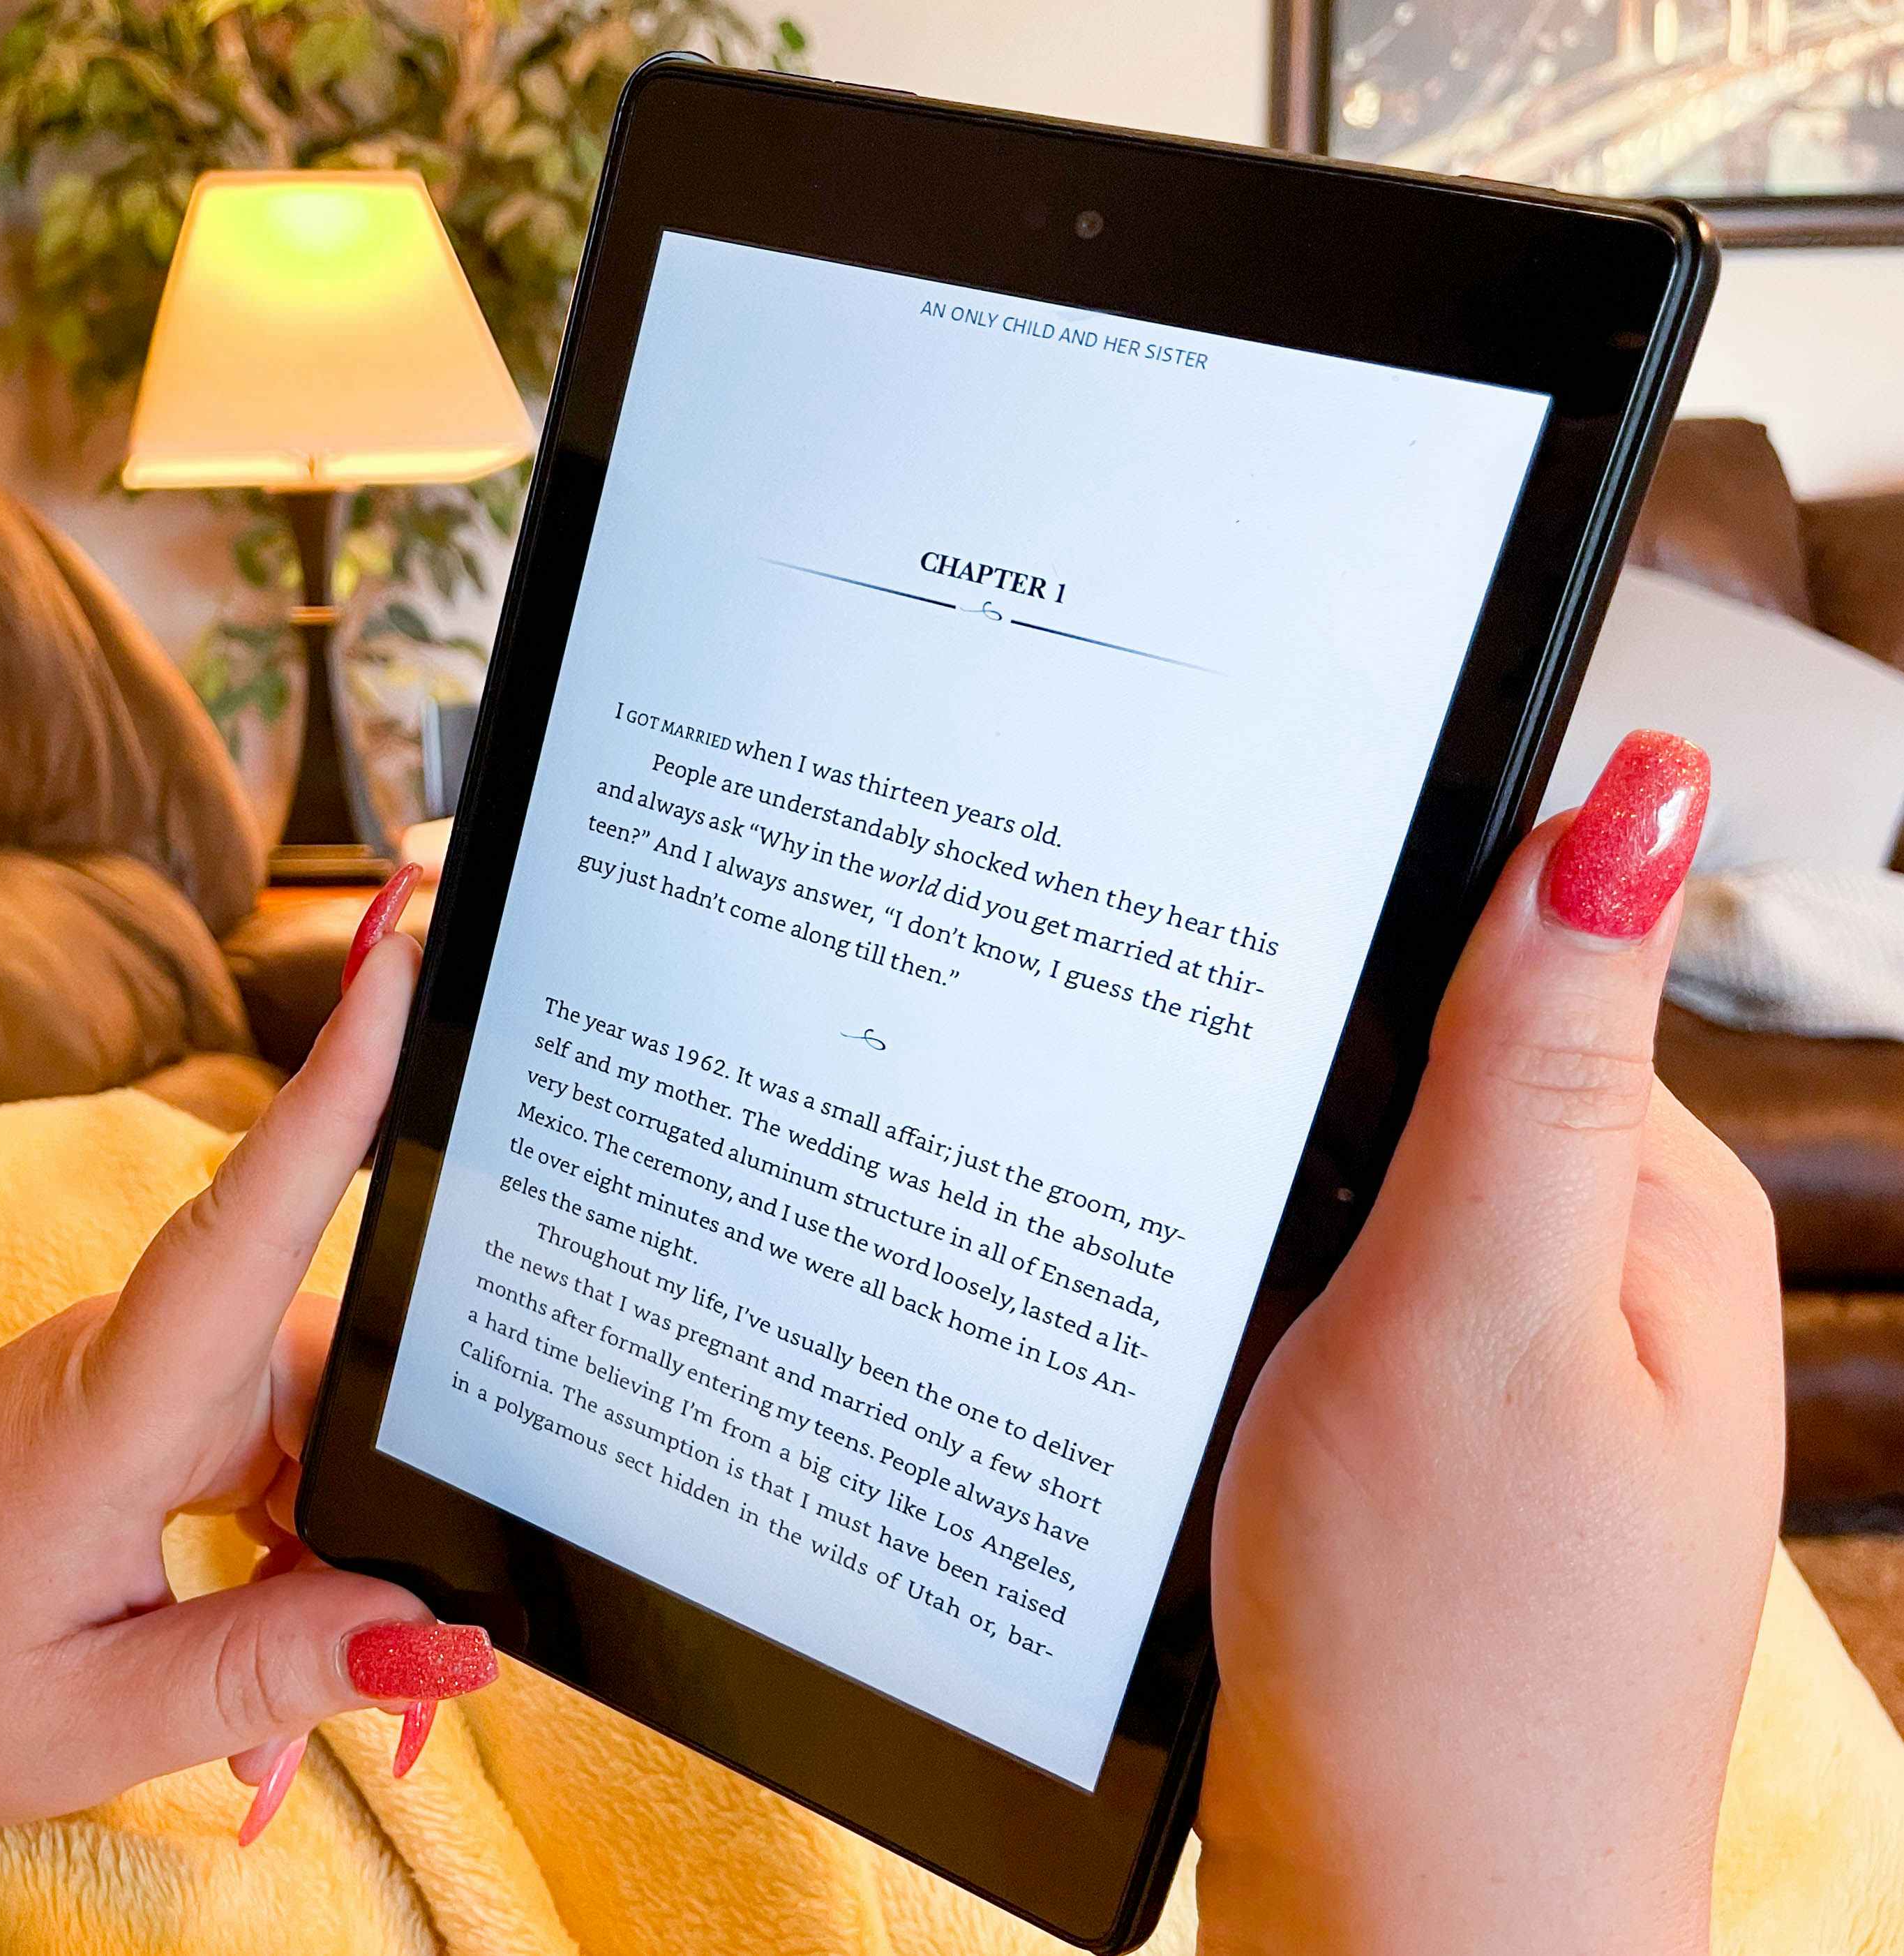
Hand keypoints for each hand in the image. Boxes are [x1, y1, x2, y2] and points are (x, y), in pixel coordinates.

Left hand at [0, 911, 492, 1832]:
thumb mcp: (82, 1724)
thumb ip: (266, 1675)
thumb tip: (438, 1640)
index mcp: (106, 1415)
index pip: (243, 1225)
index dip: (335, 1095)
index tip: (400, 964)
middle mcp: (137, 1359)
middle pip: (337, 1376)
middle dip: (383, 1529)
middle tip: (387, 1702)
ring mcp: (145, 1372)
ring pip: (318, 1433)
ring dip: (325, 1574)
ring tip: (266, 1728)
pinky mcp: (151, 1402)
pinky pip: (275, 1455)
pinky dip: (288, 1566)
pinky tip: (256, 1682)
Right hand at [1196, 731, 1782, 1955]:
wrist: (1411, 1924)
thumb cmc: (1451, 1661)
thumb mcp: (1479, 1321)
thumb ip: (1540, 1060)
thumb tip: (1640, 797)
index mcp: (1651, 1209)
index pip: (1513, 965)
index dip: (1353, 953)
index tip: (1228, 1001)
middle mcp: (1603, 1272)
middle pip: (1420, 1073)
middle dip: (1287, 1100)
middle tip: (1198, 1197)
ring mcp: (1518, 1364)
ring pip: (1353, 1189)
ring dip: (1257, 1207)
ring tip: (1196, 1295)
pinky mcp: (1430, 1439)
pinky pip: (1326, 1297)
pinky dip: (1245, 1299)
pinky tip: (1204, 1362)